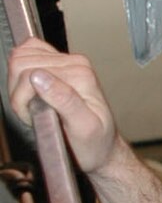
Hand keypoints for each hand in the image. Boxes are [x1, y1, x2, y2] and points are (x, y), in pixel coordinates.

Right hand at [7, 36, 122, 174]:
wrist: (102, 148)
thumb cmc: (94, 142)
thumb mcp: (83, 127)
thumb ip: (64, 100)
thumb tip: (38, 76)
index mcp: (81, 73)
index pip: (28, 73)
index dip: (22, 100)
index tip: (34, 119)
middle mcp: (73, 63)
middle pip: (20, 62)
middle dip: (19, 92)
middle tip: (33, 114)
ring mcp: (64, 61)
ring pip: (19, 58)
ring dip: (18, 86)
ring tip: (33, 107)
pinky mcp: (56, 64)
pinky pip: (25, 55)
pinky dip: (20, 76)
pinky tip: (32, 95)